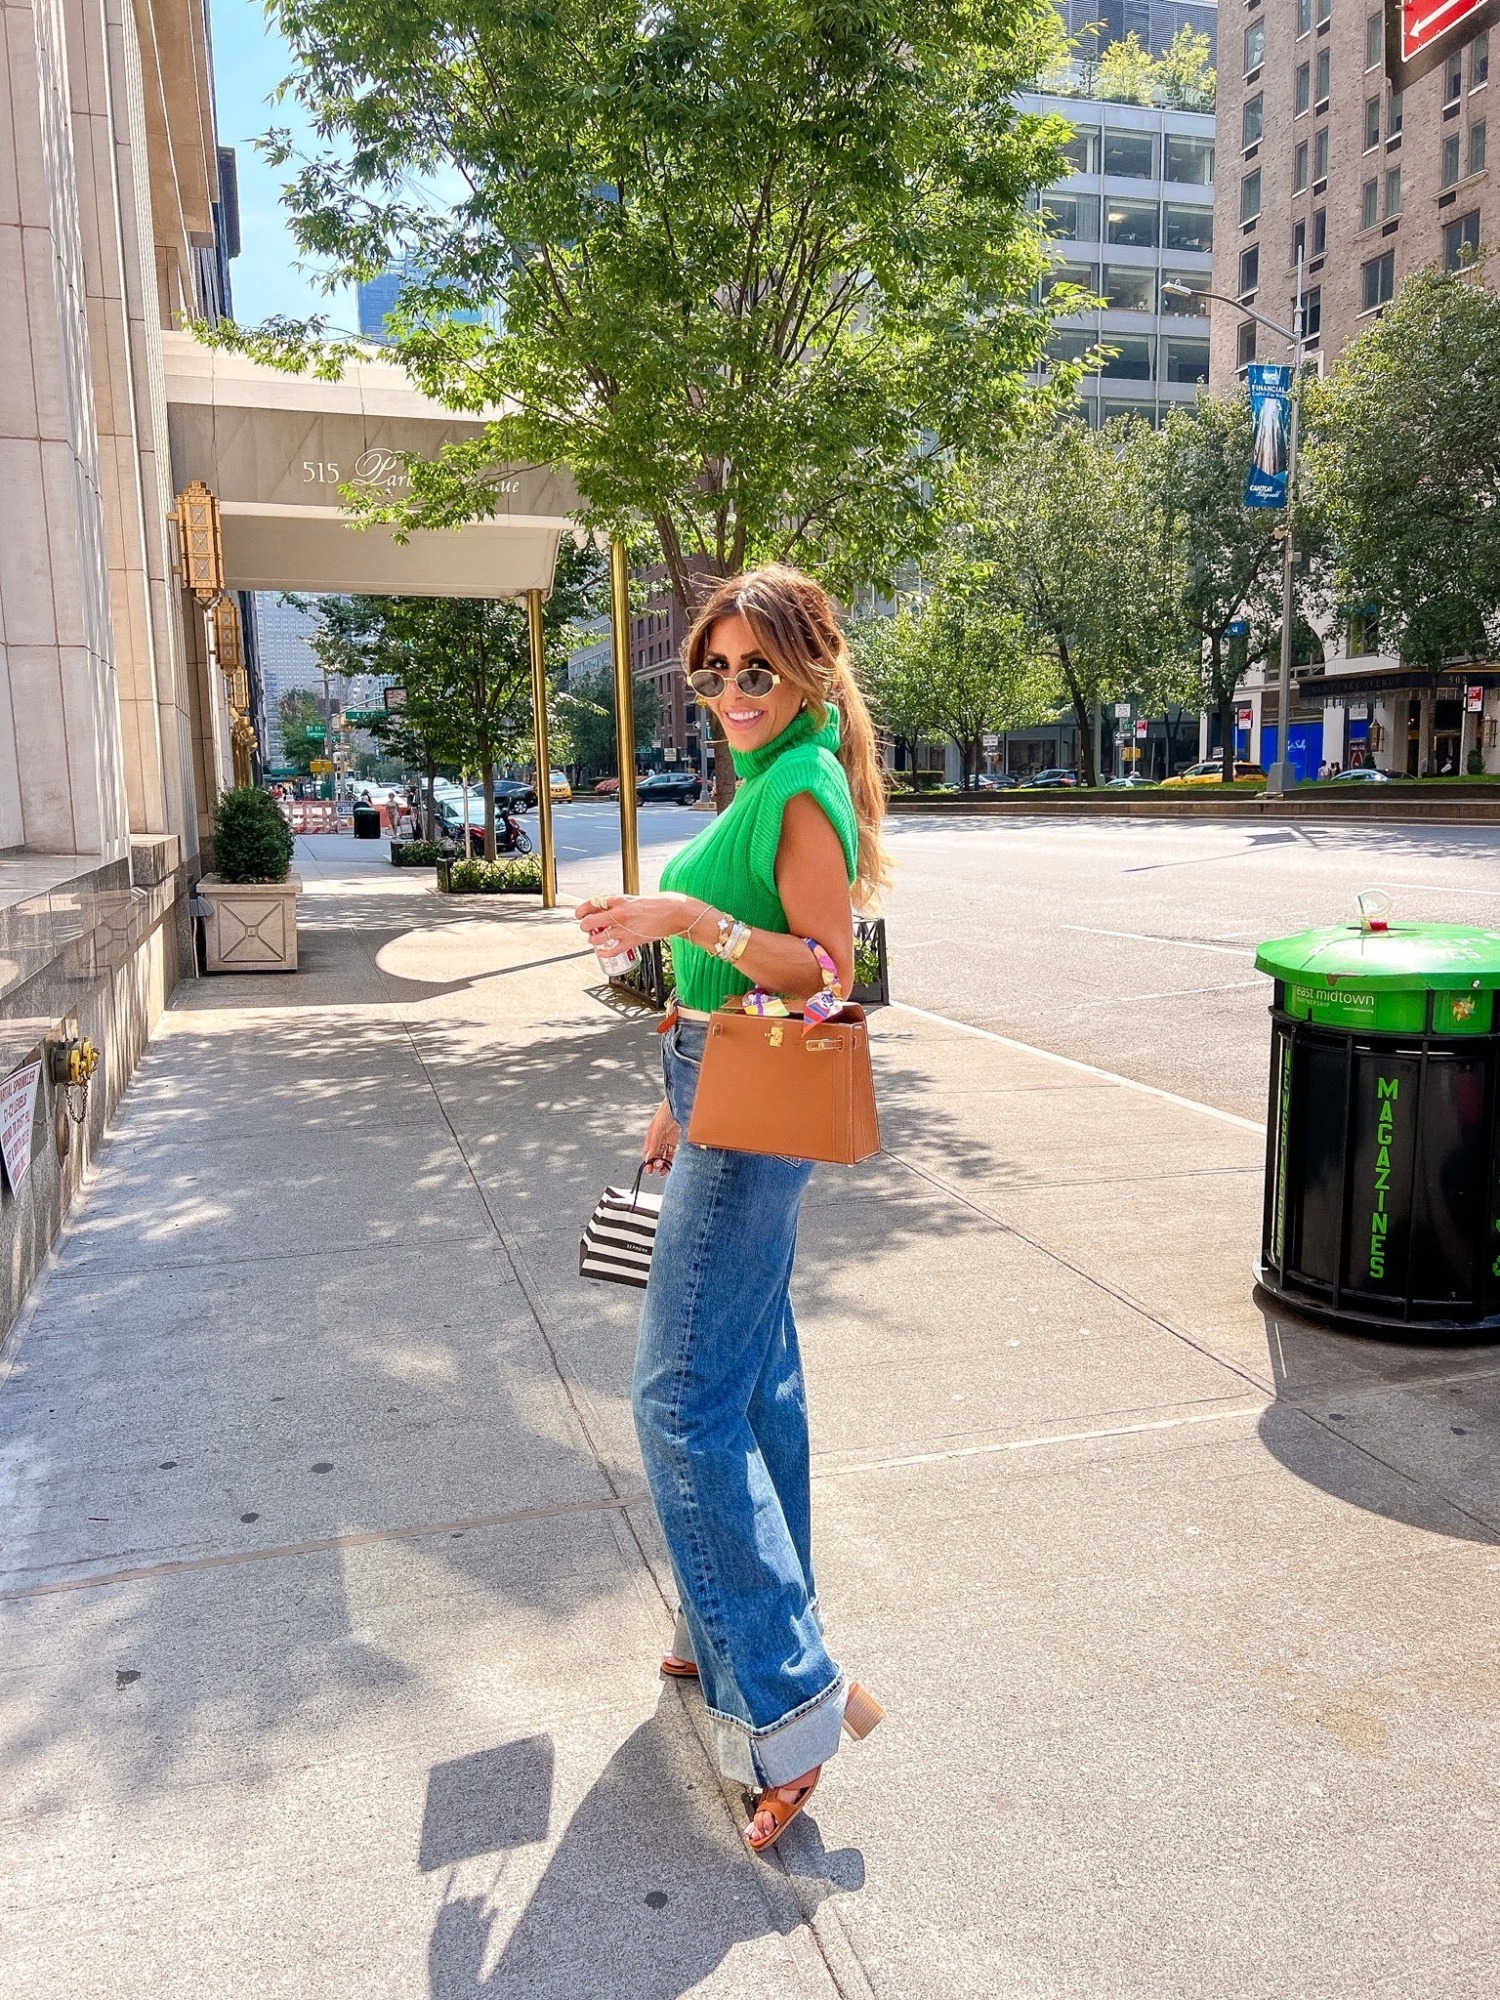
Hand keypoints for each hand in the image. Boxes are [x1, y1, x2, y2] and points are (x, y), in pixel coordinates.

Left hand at [575, 894, 705, 952]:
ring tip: (596, 939)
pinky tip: (600, 952)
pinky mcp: (631, 942)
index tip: (579, 914)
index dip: (581, 910)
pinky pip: (610, 951)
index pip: (592, 903)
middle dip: (585, 926)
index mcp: (619, 900)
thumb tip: (603, 907)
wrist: (675, 913)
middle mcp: (618, 914)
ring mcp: (624, 929)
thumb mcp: (634, 898)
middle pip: (589, 922)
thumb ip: (619, 903)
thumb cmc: (658, 904)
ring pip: (596, 938)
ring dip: (593, 940)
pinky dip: (602, 953)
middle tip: (588, 928)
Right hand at [642, 1099, 680, 1174]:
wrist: (679, 1105)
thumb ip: (653, 1144)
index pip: (647, 1153)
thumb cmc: (665, 1113)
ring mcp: (667, 1140)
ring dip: (663, 1164)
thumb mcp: (657, 1129)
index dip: (647, 1162)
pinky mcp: (676, 1141)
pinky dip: (671, 1160)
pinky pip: (672, 1153)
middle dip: (655, 1164)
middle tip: (657, 1168)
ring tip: (664, 1170)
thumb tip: (647, 1158)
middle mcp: (658, 1140)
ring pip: (663, 1156)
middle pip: (655, 1156)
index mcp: (650, 1137)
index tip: (649, 1170)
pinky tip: (671, 1166)